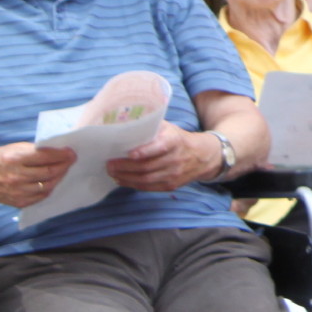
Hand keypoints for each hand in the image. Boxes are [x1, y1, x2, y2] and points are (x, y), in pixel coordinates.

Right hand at [0, 142, 77, 209]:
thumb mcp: (12, 148)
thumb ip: (33, 150)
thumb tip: (56, 149)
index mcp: (14, 158)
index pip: (45, 156)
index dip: (61, 154)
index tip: (71, 152)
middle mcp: (17, 176)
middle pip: (49, 171)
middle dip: (64, 165)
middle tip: (71, 160)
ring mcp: (18, 191)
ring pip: (48, 185)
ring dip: (59, 176)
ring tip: (63, 169)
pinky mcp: (18, 202)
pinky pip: (40, 196)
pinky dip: (49, 188)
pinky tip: (52, 181)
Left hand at [105, 127, 222, 192]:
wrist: (202, 156)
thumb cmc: (177, 139)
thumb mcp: (168, 128)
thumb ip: (150, 126)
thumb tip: (123, 124)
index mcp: (174, 141)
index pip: (159, 147)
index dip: (144, 151)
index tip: (129, 153)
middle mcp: (175, 158)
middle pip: (147, 166)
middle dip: (125, 167)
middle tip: (109, 164)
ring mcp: (174, 174)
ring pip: (146, 179)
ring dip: (126, 177)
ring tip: (112, 172)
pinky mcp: (171, 185)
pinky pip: (149, 187)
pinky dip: (132, 184)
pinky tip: (122, 180)